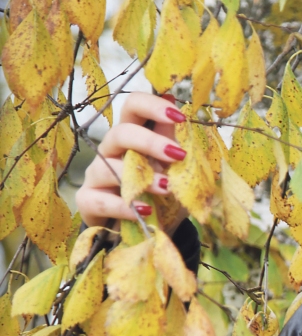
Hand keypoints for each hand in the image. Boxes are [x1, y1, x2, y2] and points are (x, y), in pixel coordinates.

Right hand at [76, 93, 190, 231]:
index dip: (153, 106)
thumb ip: (173, 141)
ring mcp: (96, 175)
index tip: (179, 116)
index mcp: (133, 136)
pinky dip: (124, 206)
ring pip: (106, 166)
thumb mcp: (174, 168)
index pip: (133, 107)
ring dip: (140, 177)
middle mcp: (111, 150)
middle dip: (149, 142)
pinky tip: (145, 211)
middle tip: (177, 155)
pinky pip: (101, 200)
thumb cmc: (161, 194)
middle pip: (120, 133)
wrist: (146, 231)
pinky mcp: (89, 200)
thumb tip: (178, 105)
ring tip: (167, 188)